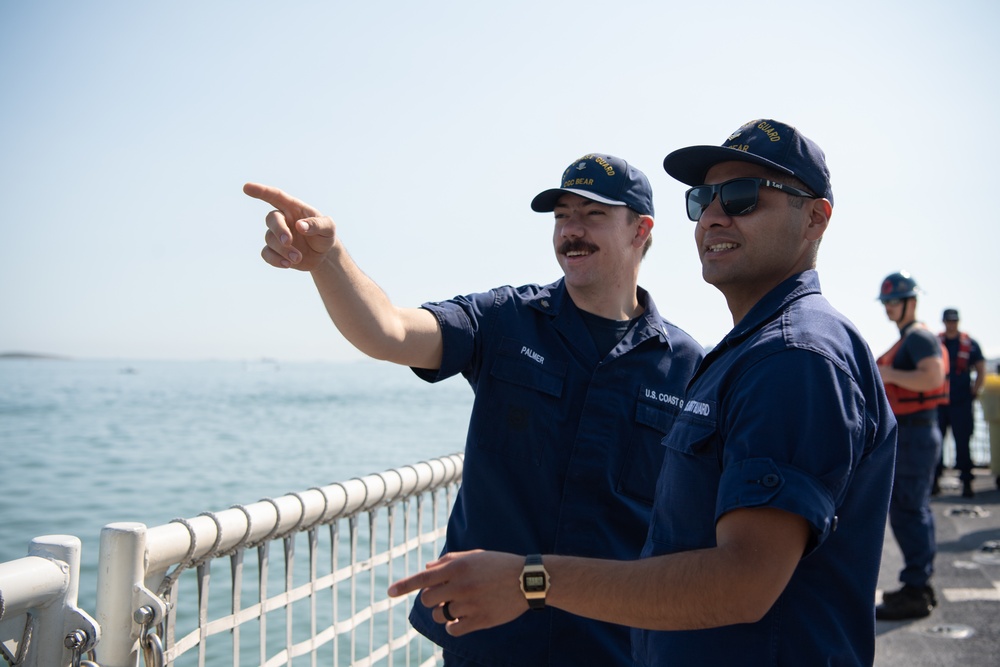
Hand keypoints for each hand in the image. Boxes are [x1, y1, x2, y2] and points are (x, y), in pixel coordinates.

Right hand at [243, 182, 335, 270]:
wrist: (324, 255)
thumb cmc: (325, 235)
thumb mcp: (328, 228)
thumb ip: (317, 224)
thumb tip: (300, 226)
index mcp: (293, 208)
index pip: (275, 196)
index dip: (261, 191)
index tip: (246, 187)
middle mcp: (283, 219)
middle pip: (271, 219)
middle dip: (279, 230)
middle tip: (288, 242)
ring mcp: (277, 235)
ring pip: (270, 239)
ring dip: (283, 250)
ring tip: (298, 257)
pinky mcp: (275, 251)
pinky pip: (267, 254)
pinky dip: (275, 260)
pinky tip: (288, 264)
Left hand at [387, 550, 528, 635]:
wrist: (529, 580)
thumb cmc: (499, 565)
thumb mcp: (475, 556)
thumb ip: (449, 560)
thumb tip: (427, 567)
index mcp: (459, 566)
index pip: (424, 577)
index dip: (404, 586)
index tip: (389, 593)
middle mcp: (461, 585)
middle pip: (428, 599)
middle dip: (432, 599)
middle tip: (445, 596)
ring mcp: (470, 604)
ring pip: (440, 614)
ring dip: (444, 612)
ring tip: (459, 605)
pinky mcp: (480, 620)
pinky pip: (453, 629)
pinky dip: (454, 626)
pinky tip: (463, 619)